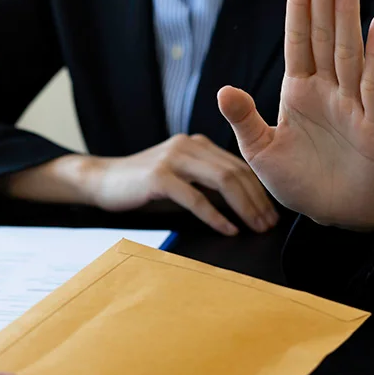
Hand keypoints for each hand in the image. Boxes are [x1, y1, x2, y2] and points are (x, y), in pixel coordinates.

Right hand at [86, 135, 278, 235]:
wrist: (102, 181)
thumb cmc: (143, 188)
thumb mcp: (180, 180)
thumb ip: (206, 185)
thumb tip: (243, 207)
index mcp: (197, 144)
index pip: (238, 165)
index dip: (259, 190)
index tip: (271, 213)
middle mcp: (188, 145)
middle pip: (235, 172)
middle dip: (257, 201)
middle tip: (269, 225)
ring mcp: (173, 159)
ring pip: (222, 181)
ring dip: (244, 208)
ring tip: (255, 228)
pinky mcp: (159, 177)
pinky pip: (195, 198)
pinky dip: (215, 216)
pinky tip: (228, 230)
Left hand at [218, 0, 373, 230]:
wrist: (338, 215)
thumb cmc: (302, 183)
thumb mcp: (261, 153)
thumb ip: (244, 120)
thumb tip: (222, 90)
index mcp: (299, 93)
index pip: (298, 42)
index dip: (300, 8)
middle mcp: (328, 91)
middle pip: (325, 35)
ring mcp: (353, 103)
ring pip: (349, 49)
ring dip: (347, 13)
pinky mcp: (373, 123)